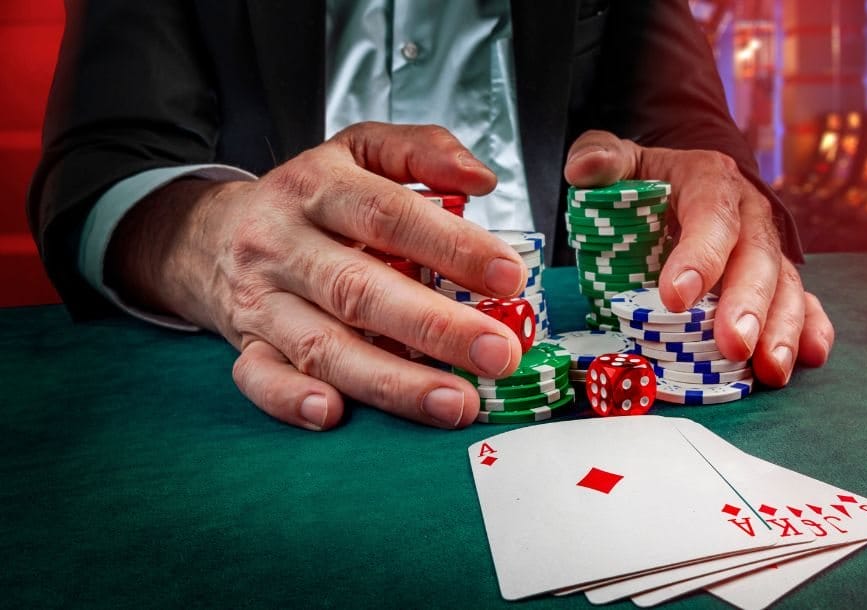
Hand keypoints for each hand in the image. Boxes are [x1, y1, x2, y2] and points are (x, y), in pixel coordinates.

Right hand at [108, 123, 529, 429]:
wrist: (210, 234)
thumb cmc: (308, 199)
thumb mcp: (358, 150)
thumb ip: (422, 151)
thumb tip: (482, 177)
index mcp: (317, 188)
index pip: (388, 215)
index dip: (451, 246)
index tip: (508, 277)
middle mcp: (283, 244)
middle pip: (357, 289)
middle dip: (434, 327)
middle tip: (497, 353)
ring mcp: (261, 300)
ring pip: (321, 346)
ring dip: (391, 380)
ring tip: (455, 403)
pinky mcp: (245, 346)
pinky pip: (260, 378)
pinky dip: (291, 399)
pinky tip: (334, 414)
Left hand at [564, 130, 833, 385]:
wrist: (682, 182)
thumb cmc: (648, 179)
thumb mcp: (623, 161)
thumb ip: (601, 158)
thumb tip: (582, 171)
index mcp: (710, 180)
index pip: (710, 214)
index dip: (699, 255)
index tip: (675, 297)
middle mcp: (749, 213)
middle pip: (757, 257)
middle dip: (747, 304)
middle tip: (735, 345)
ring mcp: (767, 248)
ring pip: (785, 285)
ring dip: (782, 329)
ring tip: (771, 368)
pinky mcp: (776, 278)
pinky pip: (802, 301)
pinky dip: (809, 329)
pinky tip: (809, 356)